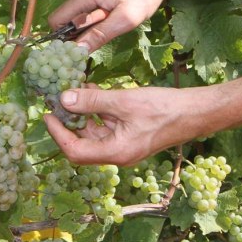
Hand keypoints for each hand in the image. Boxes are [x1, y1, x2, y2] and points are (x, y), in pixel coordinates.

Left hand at [44, 83, 208, 165]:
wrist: (194, 112)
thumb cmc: (162, 109)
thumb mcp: (124, 101)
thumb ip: (93, 101)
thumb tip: (64, 98)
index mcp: (114, 153)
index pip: (75, 151)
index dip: (58, 134)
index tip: (46, 115)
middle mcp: (117, 153)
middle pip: (83, 141)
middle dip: (69, 119)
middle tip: (58, 96)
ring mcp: (125, 145)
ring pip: (95, 131)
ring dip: (84, 112)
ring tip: (76, 88)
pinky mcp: (131, 135)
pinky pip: (108, 125)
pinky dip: (99, 110)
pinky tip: (95, 91)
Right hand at [47, 0, 177, 52]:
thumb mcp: (124, 20)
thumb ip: (99, 35)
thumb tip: (77, 51)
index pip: (56, 19)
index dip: (64, 36)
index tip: (82, 44)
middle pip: (67, 17)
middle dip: (82, 28)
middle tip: (107, 24)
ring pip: (76, 13)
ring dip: (91, 22)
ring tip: (113, 16)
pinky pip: (84, 7)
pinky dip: (95, 14)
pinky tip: (112, 11)